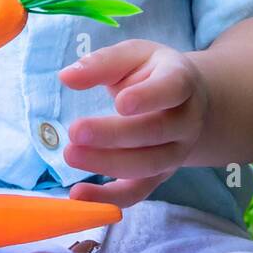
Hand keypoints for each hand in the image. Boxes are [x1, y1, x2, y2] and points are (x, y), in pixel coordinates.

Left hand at [57, 39, 208, 207]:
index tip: (118, 102)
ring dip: (107, 163)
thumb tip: (67, 77)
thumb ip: (102, 63)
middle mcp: (186, 120)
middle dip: (113, 136)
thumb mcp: (132, 55)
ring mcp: (177, 152)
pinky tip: (78, 194)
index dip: (148, 98)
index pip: (171, 89)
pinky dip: (109, 197)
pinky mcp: (161, 175)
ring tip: (71, 155)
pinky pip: (138, 191)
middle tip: (75, 131)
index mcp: (180, 81)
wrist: (185, 100)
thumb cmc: (152, 71)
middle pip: (155, 132)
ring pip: (147, 165)